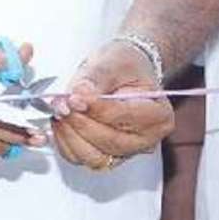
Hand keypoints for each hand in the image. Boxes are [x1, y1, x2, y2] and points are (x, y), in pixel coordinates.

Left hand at [50, 39, 174, 170]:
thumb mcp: (115, 60)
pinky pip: (83, 159)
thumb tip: (79, 94)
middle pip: (109, 140)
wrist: (124, 74)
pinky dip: (67, 144)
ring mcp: (127, 151)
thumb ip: (97, 77)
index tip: (74, 97)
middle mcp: (147, 139)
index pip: (122, 117)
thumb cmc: (127, 66)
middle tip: (61, 103)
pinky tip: (62, 123)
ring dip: (71, 135)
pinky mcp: (107, 157)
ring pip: (95, 156)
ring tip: (60, 112)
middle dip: (80, 122)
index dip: (95, 108)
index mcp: (159, 114)